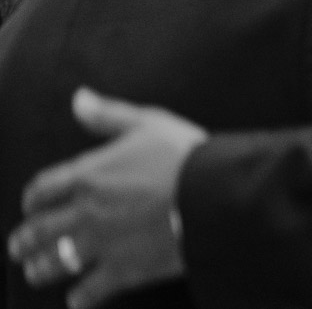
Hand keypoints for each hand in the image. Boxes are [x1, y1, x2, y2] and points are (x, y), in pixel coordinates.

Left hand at [7, 88, 207, 308]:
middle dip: (25, 240)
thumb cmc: (185, 157)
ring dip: (42, 268)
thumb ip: (109, 115)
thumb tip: (80, 100)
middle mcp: (86, 213)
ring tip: (37, 272)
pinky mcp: (124, 271)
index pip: (44, 188)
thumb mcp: (148, 122)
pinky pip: (92, 290)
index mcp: (89, 175)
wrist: (213, 196)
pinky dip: (81, 297)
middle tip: (18, 246)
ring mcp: (102, 245)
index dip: (33, 197)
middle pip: (40, 230)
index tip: (31, 203)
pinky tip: (78, 299)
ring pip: (56, 262)